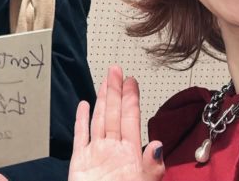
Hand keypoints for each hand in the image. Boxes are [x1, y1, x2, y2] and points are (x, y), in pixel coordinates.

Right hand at [69, 65, 163, 180]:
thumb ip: (151, 169)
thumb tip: (158, 147)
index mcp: (130, 154)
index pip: (131, 119)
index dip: (132, 99)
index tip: (133, 80)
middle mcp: (113, 150)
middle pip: (114, 114)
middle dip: (116, 91)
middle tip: (116, 70)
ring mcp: (96, 155)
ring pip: (99, 120)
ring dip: (101, 100)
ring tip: (104, 81)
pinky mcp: (80, 163)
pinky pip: (81, 137)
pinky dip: (81, 120)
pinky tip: (83, 106)